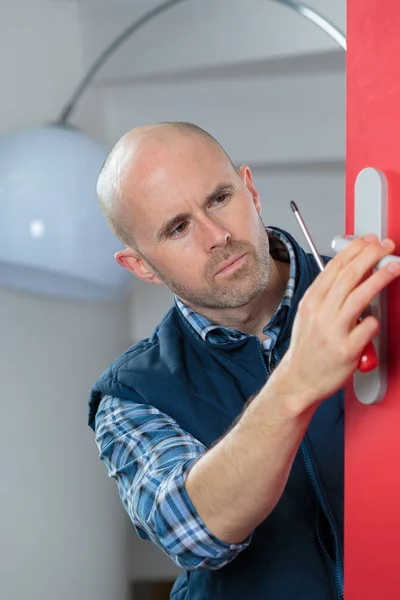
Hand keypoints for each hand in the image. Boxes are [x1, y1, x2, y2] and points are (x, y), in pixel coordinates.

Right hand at [275, 234, 399, 408]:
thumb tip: (352, 272)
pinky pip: (367, 327)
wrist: (299, 380)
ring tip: (394, 267)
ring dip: (380, 277)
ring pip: (360, 296)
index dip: (355, 249)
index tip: (369, 240)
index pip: (334, 267)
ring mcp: (333, 331)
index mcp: (312, 301)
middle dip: (371, 256)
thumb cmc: (308, 348)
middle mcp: (321, 313)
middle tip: (386, 247)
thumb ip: (327, 294)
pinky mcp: (346, 350)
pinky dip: (374, 321)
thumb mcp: (308, 314)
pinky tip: (373, 322)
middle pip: (349, 276)